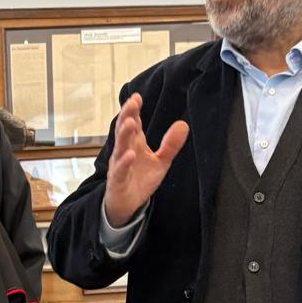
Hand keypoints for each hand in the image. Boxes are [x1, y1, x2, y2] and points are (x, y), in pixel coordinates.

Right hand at [104, 94, 189, 227]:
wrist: (127, 205)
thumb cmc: (140, 180)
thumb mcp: (161, 162)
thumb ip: (170, 145)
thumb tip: (183, 124)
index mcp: (134, 144)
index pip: (133, 123)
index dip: (133, 110)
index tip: (137, 97)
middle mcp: (124, 151)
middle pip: (124, 130)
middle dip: (127, 116)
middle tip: (131, 103)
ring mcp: (119, 166)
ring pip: (119, 147)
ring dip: (124, 135)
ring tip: (130, 123)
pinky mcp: (118, 181)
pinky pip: (120, 170)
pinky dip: (124, 162)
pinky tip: (130, 155)